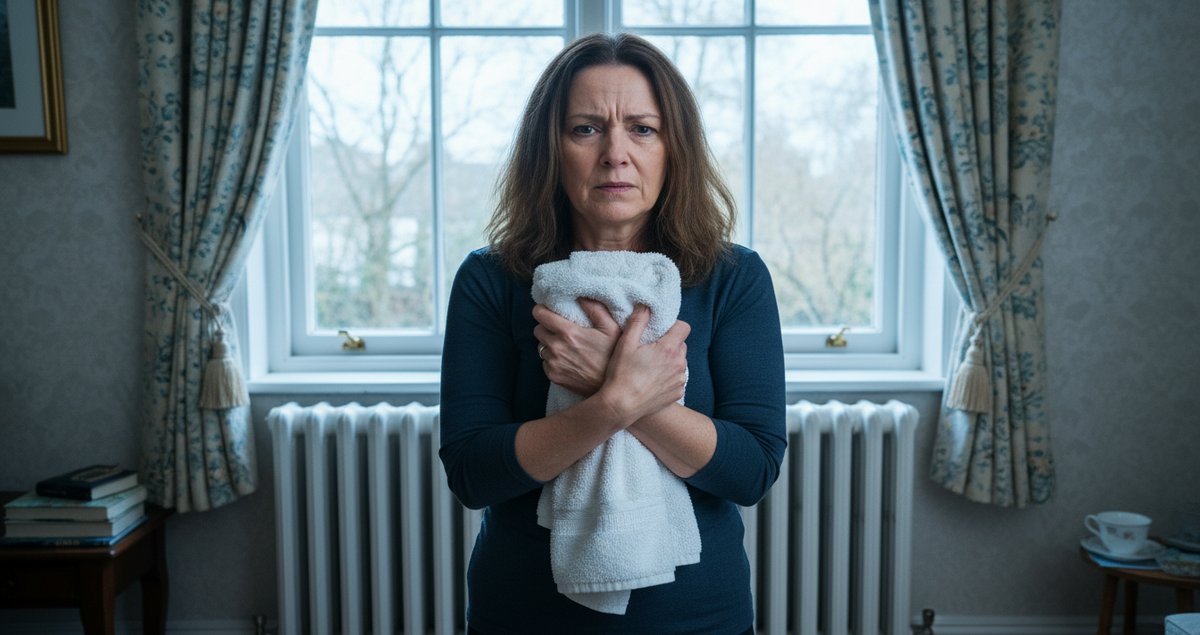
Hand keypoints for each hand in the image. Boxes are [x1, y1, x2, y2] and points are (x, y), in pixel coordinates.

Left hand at [533, 298, 620, 395]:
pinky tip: (567, 359)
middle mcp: (556, 347)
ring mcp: (553, 363)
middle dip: (546, 327)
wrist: (611, 388)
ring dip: (549, 344)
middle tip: (560, 329)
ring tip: (565, 346)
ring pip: (541, 346)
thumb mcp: (611, 328)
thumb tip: (582, 297)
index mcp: (567, 332)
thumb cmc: (613, 356)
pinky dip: (552, 359)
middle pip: (538, 329)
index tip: (548, 310)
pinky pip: (544, 362)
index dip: (542, 310)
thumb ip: (595, 309)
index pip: (539, 314)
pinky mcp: (553, 376)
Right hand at [596, 305, 690, 424]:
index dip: (673, 326)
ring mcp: (680, 380)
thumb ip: (638, 321)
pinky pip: (678, 378)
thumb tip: (646, 306)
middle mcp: (679, 363)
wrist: (621, 406)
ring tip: (651, 366)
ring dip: (670, 360)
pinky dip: (669, 377)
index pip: (684, 327)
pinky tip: (653, 380)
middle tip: (651, 348)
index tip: (660, 331)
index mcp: (668, 348)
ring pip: (680, 362)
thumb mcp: (626, 343)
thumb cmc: (621, 374)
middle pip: (681, 345)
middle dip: (670, 343)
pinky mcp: (677, 393)